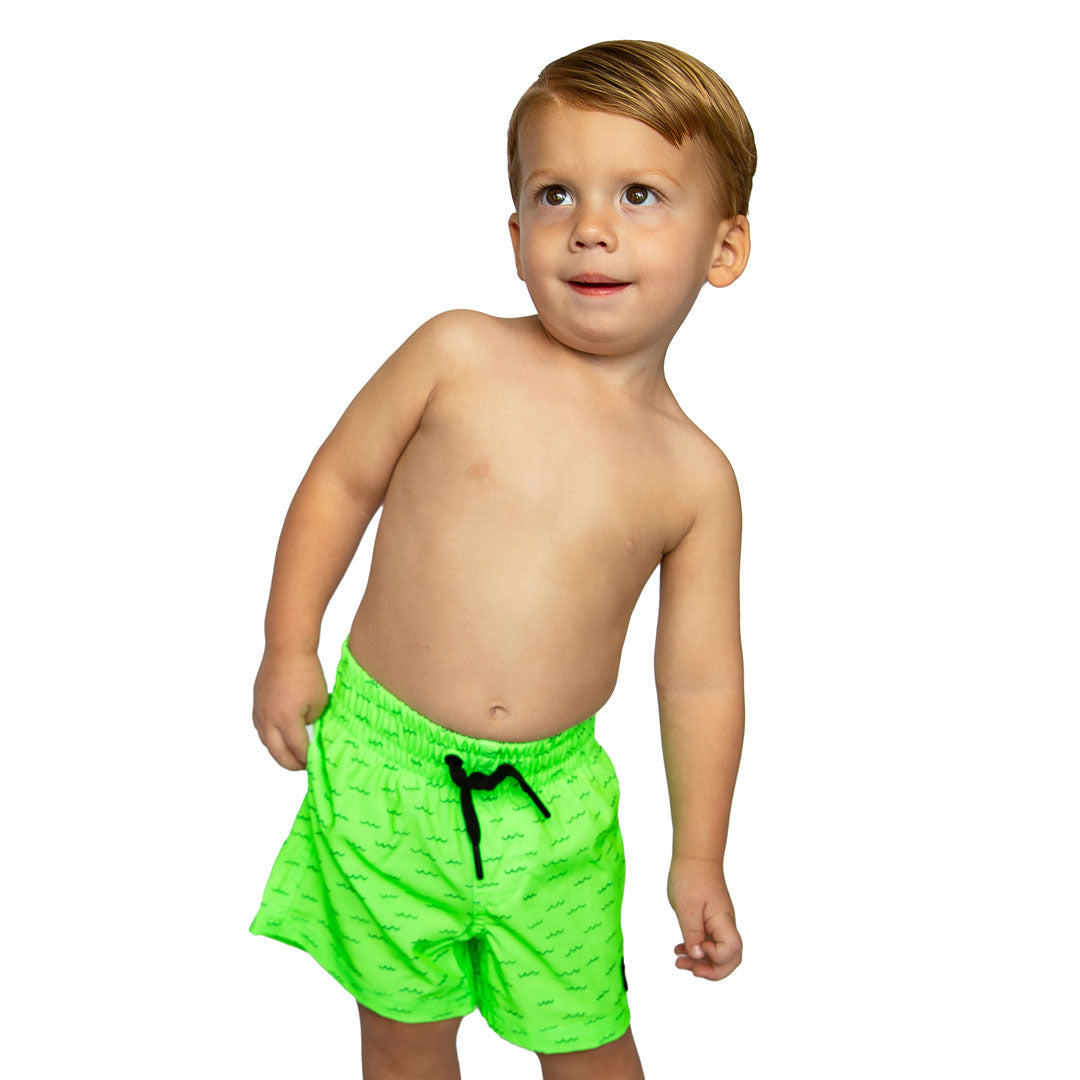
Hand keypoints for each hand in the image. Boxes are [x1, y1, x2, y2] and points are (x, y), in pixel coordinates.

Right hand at [252, 649, 328, 770]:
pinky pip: (262, 729)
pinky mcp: (257, 705)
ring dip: (280, 752)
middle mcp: (268, 719)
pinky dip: (272, 738)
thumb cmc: (307, 672)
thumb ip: (314, 722)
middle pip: (278, 753)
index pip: (298, 750)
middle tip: (304, 767)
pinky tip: (281, 739)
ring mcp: (259, 713)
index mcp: (286, 720)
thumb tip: (309, 734)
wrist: (286, 648)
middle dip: (292, 764)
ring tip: (294, 756)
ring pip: (267, 743)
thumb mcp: (320, 702)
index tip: (317, 763)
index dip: (308, 760)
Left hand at [667, 855, 742, 980]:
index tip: (697, 947)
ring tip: (679, 961)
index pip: (732, 950)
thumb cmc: (690, 877)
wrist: (694, 856)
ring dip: (701, 961)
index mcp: (723, 920)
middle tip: (690, 970)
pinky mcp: (711, 919)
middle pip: (731, 958)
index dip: (715, 957)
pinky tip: (680, 949)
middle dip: (712, 970)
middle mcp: (725, 924)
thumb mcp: (686, 908)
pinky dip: (697, 949)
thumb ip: (692, 934)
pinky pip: (710, 940)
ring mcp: (719, 922)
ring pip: (719, 951)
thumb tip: (698, 957)